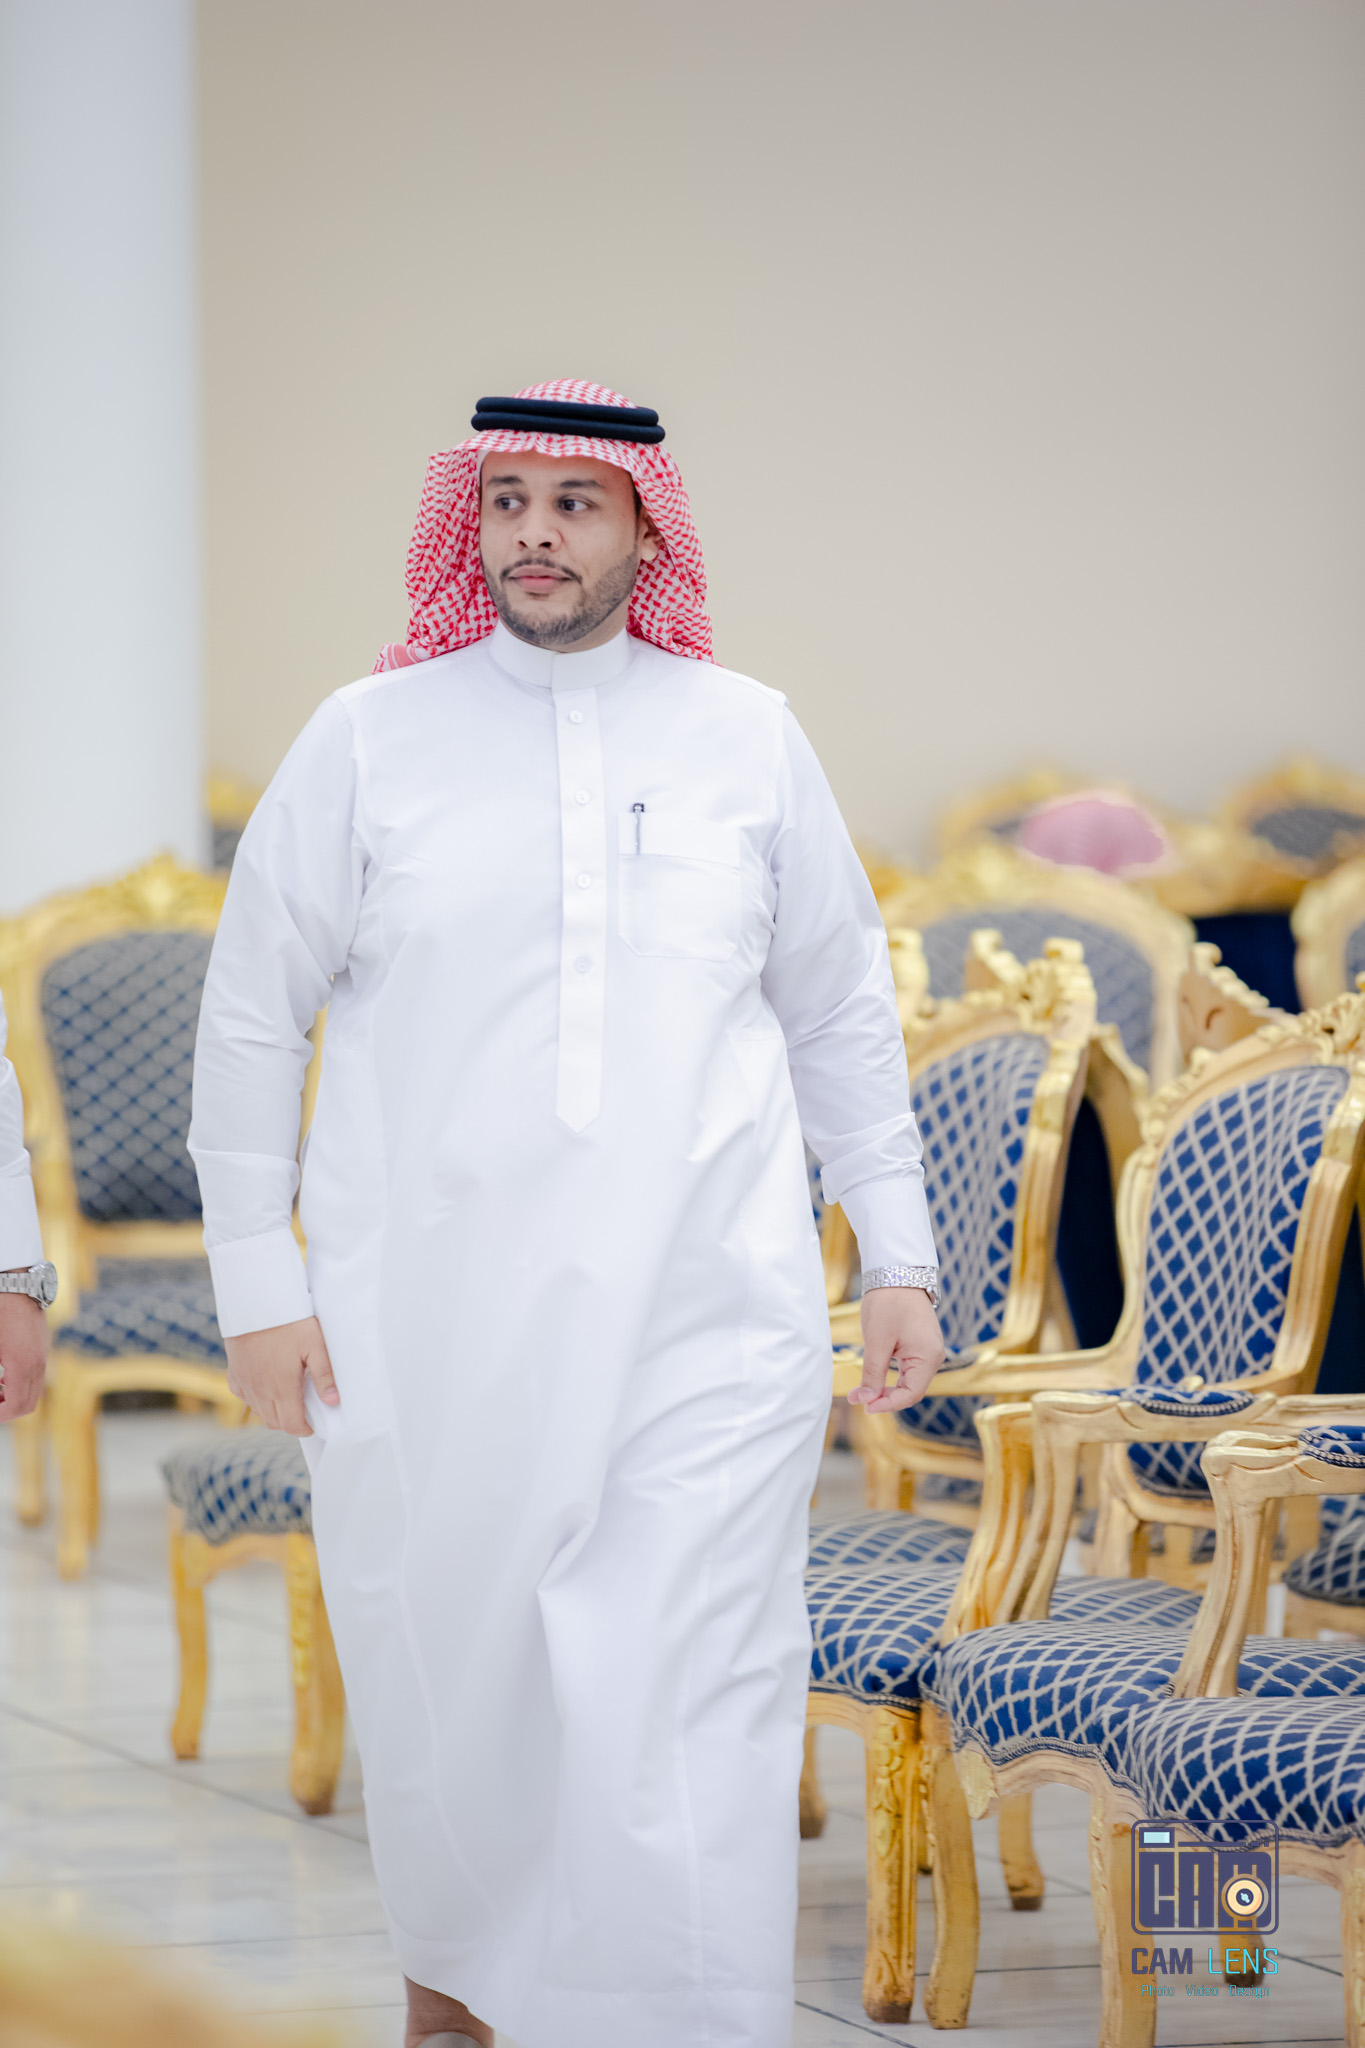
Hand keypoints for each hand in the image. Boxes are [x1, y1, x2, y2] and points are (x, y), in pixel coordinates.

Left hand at [0, 1292, 47, 1419]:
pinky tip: (2, 1377)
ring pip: (33, 1392)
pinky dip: (20, 1385)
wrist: (15, 1283)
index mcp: (21, 1366)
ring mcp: (41, 1356)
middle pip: (27, 1405)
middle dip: (6, 1412)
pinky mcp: (41, 1348)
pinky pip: (35, 1377)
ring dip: (14, 1399)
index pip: (15, 1408)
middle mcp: (37, 1365)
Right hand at [225, 1316, 338, 1434]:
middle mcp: (260, 1391)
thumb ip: (324, 1375)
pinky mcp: (234, 1373)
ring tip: (288, 1398)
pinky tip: (267, 1386)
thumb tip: (333, 1401)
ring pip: (259, 1412)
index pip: (291, 1425)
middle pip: (274, 1423)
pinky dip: (256, 1399)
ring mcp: (245, 1383)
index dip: (305, 1429)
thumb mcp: (315, 1345)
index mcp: (282, 1388)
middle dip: (290, 1422)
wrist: (254, 1303)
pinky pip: (244, 1397)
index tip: (314, 1424)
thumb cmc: (289, 1322)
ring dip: (273, 1412)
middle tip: (304, 1410)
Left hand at [847, 1286, 946, 1413]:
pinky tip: (872, 1378)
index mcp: (928, 1357)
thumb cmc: (888, 1303)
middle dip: (883, 1398)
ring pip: (907, 1380)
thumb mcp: (877, 1341)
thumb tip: (866, 1400)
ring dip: (884, 1388)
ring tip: (858, 1391)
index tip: (865, 1407)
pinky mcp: (919, 1344)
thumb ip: (873, 1374)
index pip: (911, 1394)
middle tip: (855, 1398)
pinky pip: (907, 1369)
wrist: (896, 1272)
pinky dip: (889, 1376)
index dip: (888, 1405)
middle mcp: (933, 1356)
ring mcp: (928, 1350)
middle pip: (910, 1390)